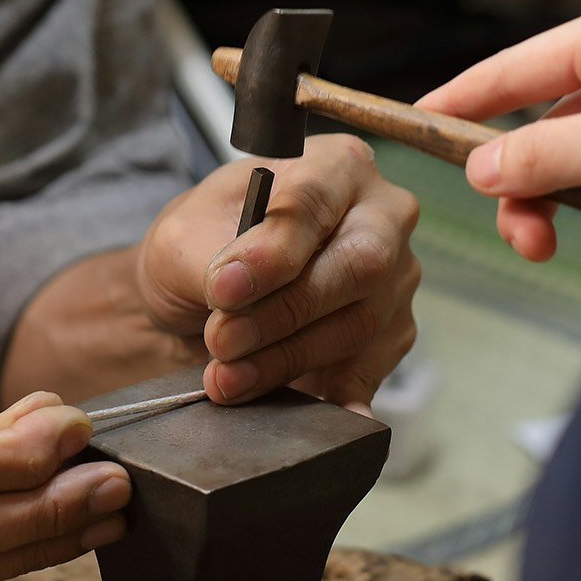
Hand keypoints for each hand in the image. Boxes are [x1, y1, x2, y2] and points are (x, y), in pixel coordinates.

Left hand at [137, 133, 420, 413]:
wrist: (210, 295)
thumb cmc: (204, 244)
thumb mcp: (184, 235)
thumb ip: (208, 254)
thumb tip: (232, 286)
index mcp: (334, 165)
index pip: (314, 201)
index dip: (271, 250)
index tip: (223, 289)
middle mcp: (382, 214)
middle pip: (359, 264)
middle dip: (285, 312)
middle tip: (221, 341)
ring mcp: (396, 277)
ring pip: (361, 323)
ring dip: (288, 359)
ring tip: (226, 378)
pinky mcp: (392, 334)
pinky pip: (370, 370)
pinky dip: (333, 398)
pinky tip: (307, 415)